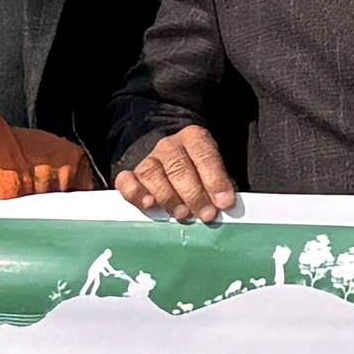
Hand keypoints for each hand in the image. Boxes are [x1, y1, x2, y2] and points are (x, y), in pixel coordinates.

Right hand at [117, 125, 237, 222]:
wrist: (173, 160)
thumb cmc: (201, 172)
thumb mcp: (216, 170)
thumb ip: (221, 184)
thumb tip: (226, 205)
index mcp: (194, 138)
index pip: (204, 154)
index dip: (215, 179)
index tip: (225, 202)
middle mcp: (169, 146)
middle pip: (178, 167)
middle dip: (194, 194)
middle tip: (206, 215)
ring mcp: (148, 159)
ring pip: (153, 174)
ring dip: (168, 197)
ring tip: (182, 214)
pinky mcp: (131, 175)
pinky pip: (127, 181)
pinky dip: (136, 193)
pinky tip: (148, 205)